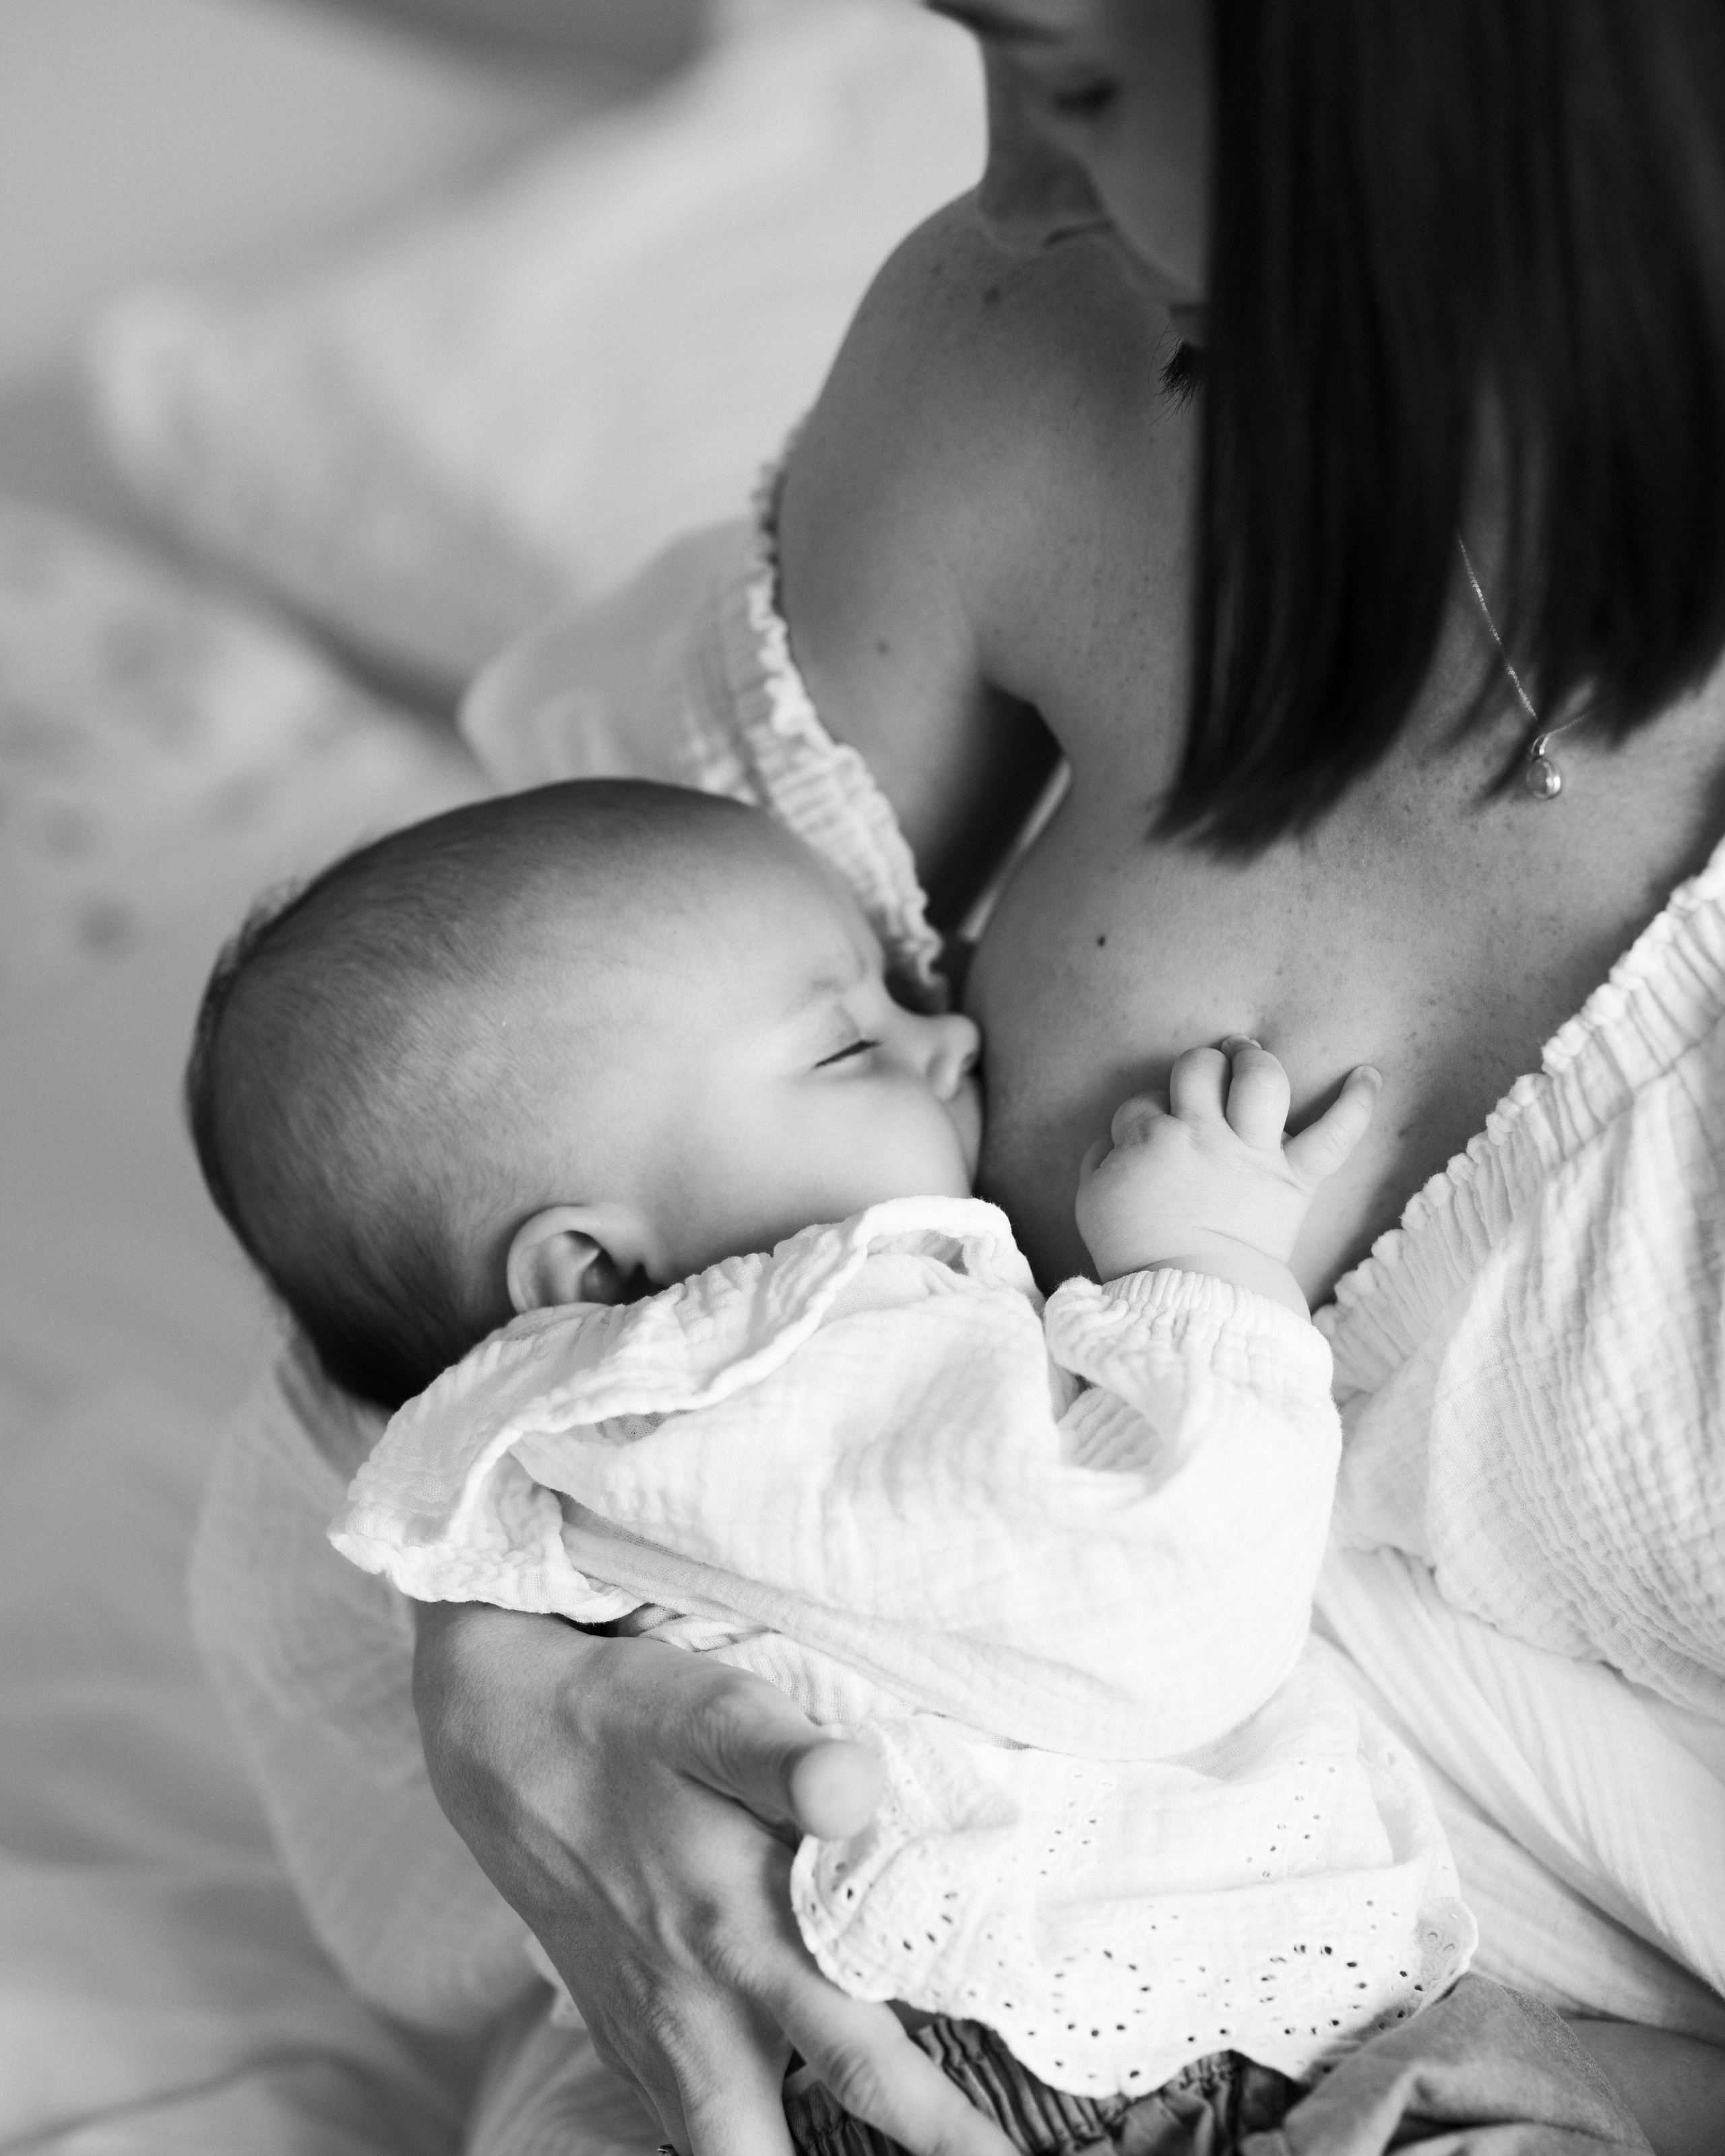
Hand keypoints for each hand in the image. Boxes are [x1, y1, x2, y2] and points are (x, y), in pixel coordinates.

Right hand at [412, 1604, 1018, 2155]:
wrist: (501, 1735)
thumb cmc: (622, 1718)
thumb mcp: (711, 1711)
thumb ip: (787, 1758)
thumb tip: (859, 1784)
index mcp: (737, 1939)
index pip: (864, 2065)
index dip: (945, 2134)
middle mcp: (693, 2012)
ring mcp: (650, 2032)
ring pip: (721, 2148)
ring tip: (853, 2145)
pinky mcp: (621, 2029)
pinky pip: (685, 2122)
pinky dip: (736, 2134)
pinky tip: (776, 2112)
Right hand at [1075, 1039, 1379, 1308]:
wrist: (1189, 1299)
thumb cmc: (1135, 1254)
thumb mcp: (1092, 1201)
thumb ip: (1102, 1158)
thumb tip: (1117, 1139)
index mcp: (1150, 1139)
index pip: (1140, 1103)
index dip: (1142, 1117)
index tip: (1147, 1141)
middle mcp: (1203, 1134)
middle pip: (1197, 1068)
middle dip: (1196, 1067)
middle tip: (1202, 1078)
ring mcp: (1253, 1154)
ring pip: (1260, 1080)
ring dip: (1256, 1060)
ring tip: (1249, 1055)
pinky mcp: (1294, 1180)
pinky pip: (1336, 1135)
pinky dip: (1357, 1104)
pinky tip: (1367, 1075)